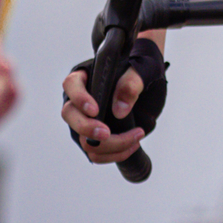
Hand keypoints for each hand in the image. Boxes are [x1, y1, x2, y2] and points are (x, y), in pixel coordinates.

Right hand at [61, 39, 163, 165]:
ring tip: (135, 138)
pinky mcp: (96, 138)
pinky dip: (114, 154)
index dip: (79, 99)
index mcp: (87, 77)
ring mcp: (86, 121)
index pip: (71, 85)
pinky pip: (96, 153)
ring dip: (108, 146)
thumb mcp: (144, 69)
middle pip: (70, 116)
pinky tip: (133, 145)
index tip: (95, 110)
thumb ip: (132, 83)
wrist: (153, 91)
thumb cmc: (143, 72)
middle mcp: (80, 101)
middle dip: (87, 128)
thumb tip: (119, 109)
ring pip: (83, 139)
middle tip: (107, 133)